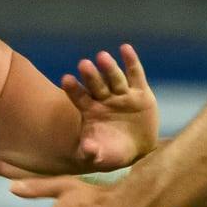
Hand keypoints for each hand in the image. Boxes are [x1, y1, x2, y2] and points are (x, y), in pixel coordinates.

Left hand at [63, 44, 156, 170]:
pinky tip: (125, 48)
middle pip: (96, 85)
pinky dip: (131, 61)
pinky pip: (135, 75)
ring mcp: (122, 95)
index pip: (79, 97)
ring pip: (114, 78)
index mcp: (91, 111)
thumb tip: (86, 149)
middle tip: (83, 64)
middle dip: (90, 75)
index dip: (73, 89)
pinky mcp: (140, 93)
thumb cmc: (112, 153)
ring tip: (102, 56)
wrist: (136, 150)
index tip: (65, 79)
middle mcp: (104, 99)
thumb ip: (91, 153)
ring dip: (109, 67)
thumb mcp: (101, 157)